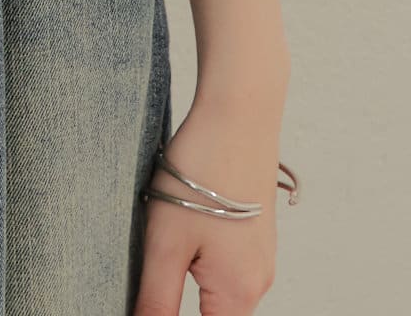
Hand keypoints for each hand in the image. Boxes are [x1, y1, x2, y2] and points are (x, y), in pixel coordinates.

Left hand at [133, 96, 281, 313]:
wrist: (239, 113)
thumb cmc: (202, 173)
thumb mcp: (166, 241)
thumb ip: (158, 300)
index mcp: (238, 295)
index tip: (151, 298)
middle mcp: (258, 282)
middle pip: (214, 315)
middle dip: (177, 303)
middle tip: (151, 269)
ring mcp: (259, 256)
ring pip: (218, 291)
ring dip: (188, 282)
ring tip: (163, 243)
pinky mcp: (254, 231)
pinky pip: (225, 264)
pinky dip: (199, 259)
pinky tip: (180, 227)